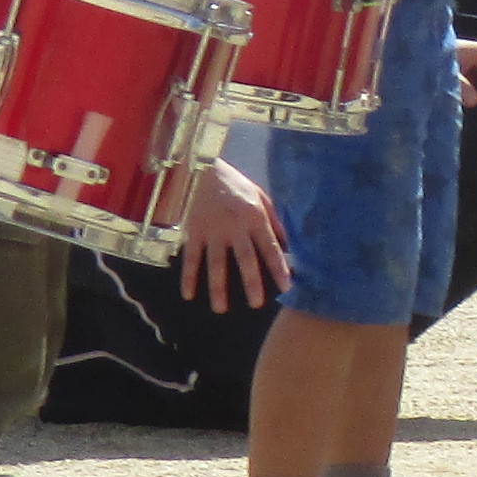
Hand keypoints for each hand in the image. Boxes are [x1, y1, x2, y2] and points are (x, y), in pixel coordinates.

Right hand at [176, 161, 287, 311]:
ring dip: (218, 288)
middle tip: (257, 303)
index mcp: (254, 217)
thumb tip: (288, 245)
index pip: (270, 247)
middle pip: (245, 259)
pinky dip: (188, 278)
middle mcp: (234, 226)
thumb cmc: (234, 184)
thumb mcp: (260, 196)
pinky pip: (191, 258)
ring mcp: (212, 230)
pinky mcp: (193, 231)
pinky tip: (188, 295)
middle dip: (252, 283)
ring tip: (221, 309)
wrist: (200, 168)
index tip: (287, 286)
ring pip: (216, 263)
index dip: (279, 267)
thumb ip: (274, 220)